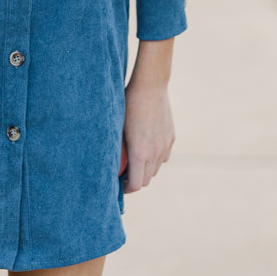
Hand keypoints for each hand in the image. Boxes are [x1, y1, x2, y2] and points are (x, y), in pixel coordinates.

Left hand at [121, 78, 174, 192]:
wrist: (151, 85)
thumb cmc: (127, 103)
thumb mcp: (116, 126)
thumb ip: (116, 147)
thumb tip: (105, 161)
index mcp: (140, 152)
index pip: (136, 185)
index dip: (126, 189)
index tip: (118, 186)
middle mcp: (155, 153)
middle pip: (146, 179)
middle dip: (135, 181)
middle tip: (124, 174)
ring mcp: (165, 145)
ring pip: (156, 169)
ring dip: (146, 170)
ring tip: (134, 162)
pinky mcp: (171, 137)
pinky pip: (164, 156)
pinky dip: (155, 158)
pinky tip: (146, 147)